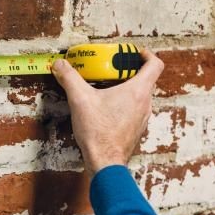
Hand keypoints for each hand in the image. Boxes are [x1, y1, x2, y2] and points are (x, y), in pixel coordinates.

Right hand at [51, 49, 163, 176]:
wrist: (104, 161)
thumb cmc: (98, 132)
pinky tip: (106, 108)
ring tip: (107, 88)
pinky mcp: (135, 128)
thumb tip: (60, 64)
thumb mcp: (80, 100)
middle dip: (130, 71)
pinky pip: (134, 109)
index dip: (146, 55)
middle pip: (146, 79)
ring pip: (140, 95)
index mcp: (138, 91)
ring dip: (127, 88)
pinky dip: (124, 104)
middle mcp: (145, 103)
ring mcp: (142, 117)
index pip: (155, 65)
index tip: (133, 54)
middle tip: (112, 70)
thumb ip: (69, 78)